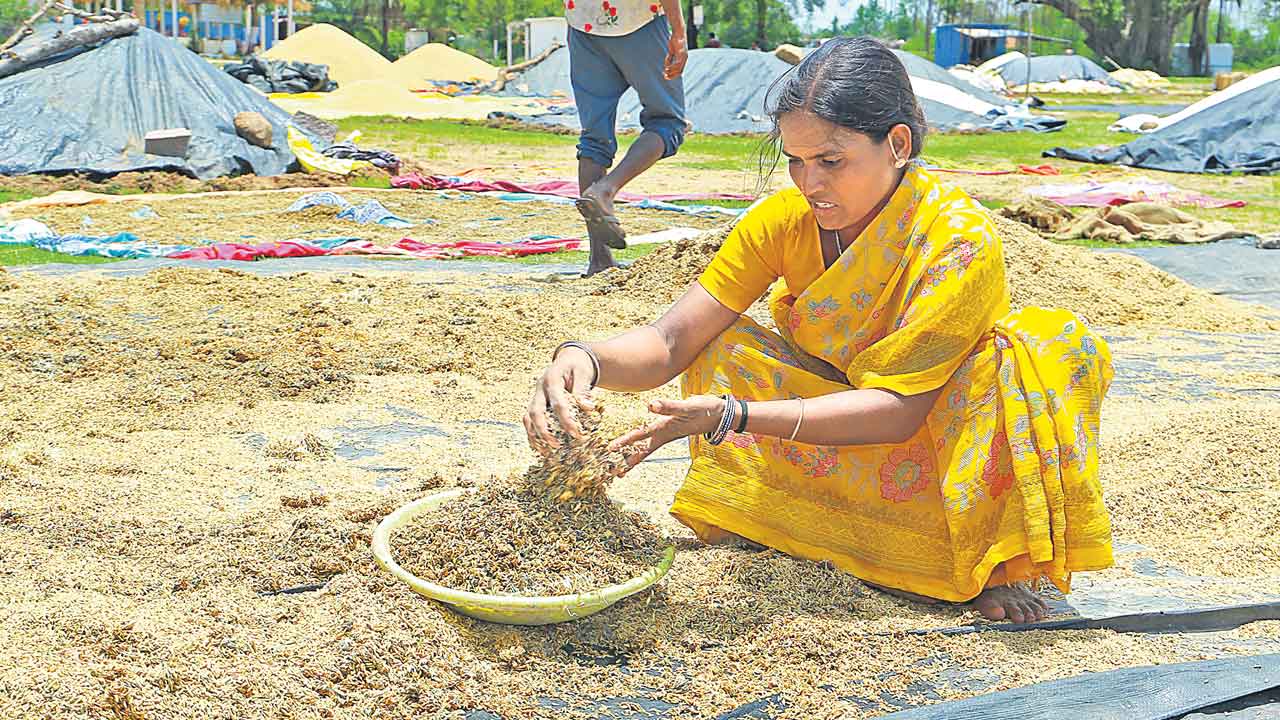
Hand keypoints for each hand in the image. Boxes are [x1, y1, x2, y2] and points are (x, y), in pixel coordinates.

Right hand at [523, 347, 595, 454]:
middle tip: (557, 445)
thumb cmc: (579, 367)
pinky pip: (528, 420)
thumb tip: (588, 408)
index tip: (576, 434)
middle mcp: (539, 388)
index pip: (557, 403)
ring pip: (528, 417)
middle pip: (535, 411)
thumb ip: (583, 391)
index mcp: (552, 379)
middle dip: (544, 431)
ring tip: (546, 451)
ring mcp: (535, 395)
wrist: (570, 358)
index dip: (566, 420)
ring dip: (535, 435)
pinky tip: (540, 447)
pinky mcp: (535, 402)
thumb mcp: (584, 374)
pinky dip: (532, 433)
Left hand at [609, 395, 724, 473]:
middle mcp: (664, 434)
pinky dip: (642, 444)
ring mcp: (668, 433)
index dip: (625, 442)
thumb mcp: (687, 407)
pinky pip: (652, 440)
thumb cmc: (705, 410)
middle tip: (611, 472)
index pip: (641, 437)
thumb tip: (650, 405)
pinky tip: (637, 446)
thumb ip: (669, 407)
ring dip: (634, 456)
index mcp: (665, 429)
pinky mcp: (671, 429)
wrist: (721, 414)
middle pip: (642, 450)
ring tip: (621, 467)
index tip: (610, 450)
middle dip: (627, 461)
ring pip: (647, 448)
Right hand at [664, 33, 687, 79]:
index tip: (666, 76)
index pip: (679, 71)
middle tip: (665, 76)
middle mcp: (685, 59)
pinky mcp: (682, 53)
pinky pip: (678, 63)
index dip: (673, 75)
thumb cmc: (675, 40)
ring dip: (671, 72)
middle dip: (672, 75)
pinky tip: (667, 67)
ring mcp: (684, 56)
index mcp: (683, 59)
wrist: (678, 32)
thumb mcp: (671, 51)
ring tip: (665, 71)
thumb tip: (666, 66)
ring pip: (679, 69)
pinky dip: (672, 66)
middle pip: (680, 72)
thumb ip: (669, 58)